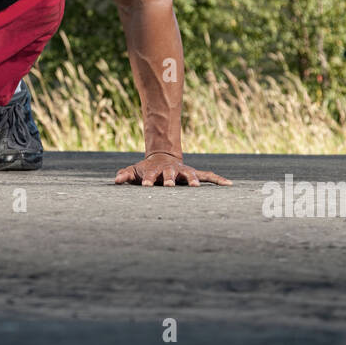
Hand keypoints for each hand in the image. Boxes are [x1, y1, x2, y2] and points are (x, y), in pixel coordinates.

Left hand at [114, 152, 231, 186]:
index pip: (151, 175)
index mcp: (156, 171)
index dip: (148, 180)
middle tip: (169, 186)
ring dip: (193, 180)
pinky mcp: (195, 174)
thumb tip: (116, 180)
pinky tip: (230, 185)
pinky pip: (209, 176)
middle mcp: (171, 171)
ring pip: (190, 175)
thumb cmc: (146, 169)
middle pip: (170, 175)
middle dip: (170, 180)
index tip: (145, 186)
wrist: (162, 158)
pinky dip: (219, 180)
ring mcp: (184, 172)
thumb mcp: (134, 171)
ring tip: (196, 187)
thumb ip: (125, 175)